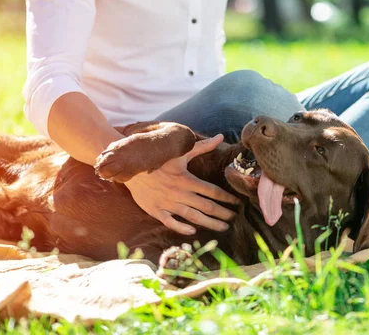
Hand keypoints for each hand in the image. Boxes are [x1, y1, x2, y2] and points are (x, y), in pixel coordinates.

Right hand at [124, 134, 240, 234]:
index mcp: (187, 179)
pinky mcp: (156, 210)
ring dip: (209, 223)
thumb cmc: (158, 159)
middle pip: (206, 207)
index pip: (212, 191)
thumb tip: (221, 137)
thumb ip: (203, 147)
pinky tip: (193, 231)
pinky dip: (181, 228)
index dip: (227, 198)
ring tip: (222, 228)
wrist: (131, 167)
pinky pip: (170, 222)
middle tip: (234, 219)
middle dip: (222, 214)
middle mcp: (179, 193)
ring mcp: (167, 203)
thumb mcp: (180, 152)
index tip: (237, 203)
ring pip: (193, 217)